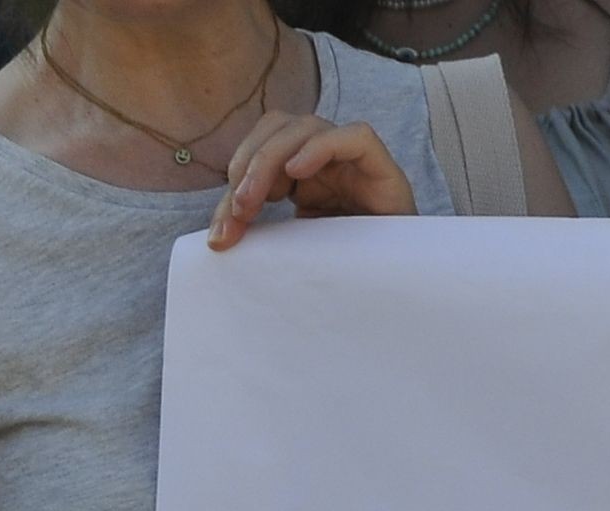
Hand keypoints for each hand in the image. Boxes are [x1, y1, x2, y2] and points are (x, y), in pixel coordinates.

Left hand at [208, 113, 419, 249]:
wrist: (393, 284)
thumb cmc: (343, 266)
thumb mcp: (289, 246)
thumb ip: (258, 233)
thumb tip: (216, 240)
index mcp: (300, 172)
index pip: (258, 146)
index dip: (236, 175)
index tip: (225, 227)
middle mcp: (323, 157)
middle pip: (276, 127)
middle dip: (250, 163)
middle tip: (240, 208)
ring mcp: (351, 159)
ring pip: (306, 126)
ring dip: (273, 157)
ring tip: (260, 199)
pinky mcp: (380, 167)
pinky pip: (353, 136)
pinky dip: (321, 147)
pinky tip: (299, 172)